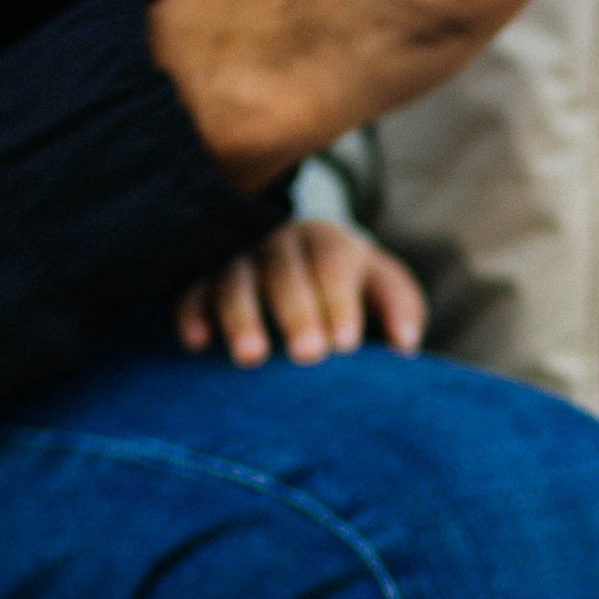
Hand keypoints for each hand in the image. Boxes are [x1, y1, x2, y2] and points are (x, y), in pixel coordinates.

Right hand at [174, 217, 426, 368]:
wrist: (294, 258)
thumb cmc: (345, 284)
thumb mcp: (378, 283)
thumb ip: (399, 305)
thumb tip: (406, 343)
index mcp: (329, 241)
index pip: (334, 263)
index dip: (340, 301)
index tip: (346, 344)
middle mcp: (281, 240)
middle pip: (286, 271)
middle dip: (297, 313)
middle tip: (309, 354)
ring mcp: (238, 256)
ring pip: (236, 279)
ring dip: (242, 317)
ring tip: (252, 358)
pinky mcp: (201, 275)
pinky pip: (192, 289)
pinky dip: (192, 313)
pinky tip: (196, 342)